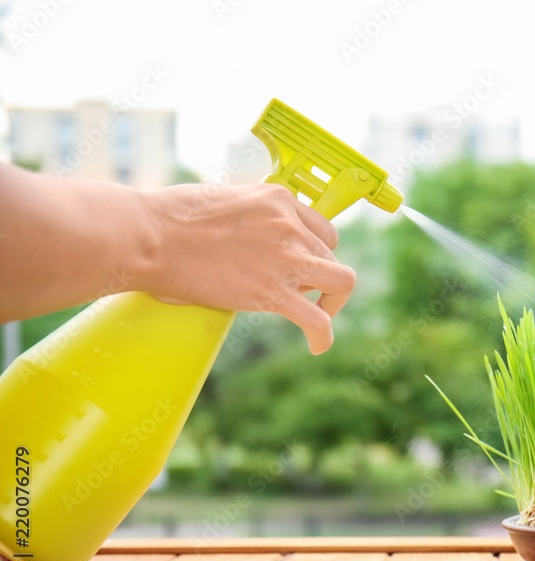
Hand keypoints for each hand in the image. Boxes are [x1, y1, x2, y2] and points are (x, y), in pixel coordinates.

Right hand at [141, 183, 356, 354]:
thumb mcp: (225, 200)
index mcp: (278, 199)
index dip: (314, 248)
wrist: (149, 237)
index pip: (321, 228)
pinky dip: (324, 336)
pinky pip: (318, 319)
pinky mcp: (273, 292)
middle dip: (318, 275)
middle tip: (299, 292)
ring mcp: (286, 258)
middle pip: (329, 254)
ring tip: (320, 316)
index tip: (301, 264)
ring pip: (341, 281)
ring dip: (334, 301)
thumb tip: (249, 241)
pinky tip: (317, 345)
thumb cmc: (170, 218)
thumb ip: (251, 218)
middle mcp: (290, 225)